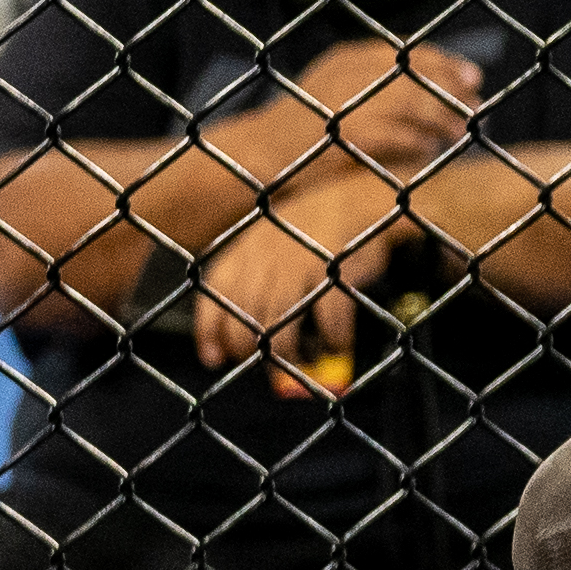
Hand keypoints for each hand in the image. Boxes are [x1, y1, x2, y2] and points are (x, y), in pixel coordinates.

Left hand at [193, 170, 416, 397]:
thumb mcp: (270, 245)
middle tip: (269, 369)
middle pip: (245, 315)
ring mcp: (298, 261)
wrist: (361, 200)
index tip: (215, 360)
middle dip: (253, 350)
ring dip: (288, 352)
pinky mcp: (332, 268)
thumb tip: (226, 332)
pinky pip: (327, 315)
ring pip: (278, 322)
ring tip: (302, 363)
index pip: (215, 294)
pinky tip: (337, 343)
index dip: (210, 330)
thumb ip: (248, 282)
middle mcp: (265, 254)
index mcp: (246, 248)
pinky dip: (333, 337)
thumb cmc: (314, 231)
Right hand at [281, 36, 480, 180]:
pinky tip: (430, 151)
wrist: (255, 157)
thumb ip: (372, 80)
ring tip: (460, 132)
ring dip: (442, 118)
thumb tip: (432, 82)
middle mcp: (347, 75)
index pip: (407, 51)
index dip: (444, 63)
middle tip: (477, 106)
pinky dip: (418, 143)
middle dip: (452, 90)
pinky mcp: (347, 137)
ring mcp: (346, 104)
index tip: (472, 76)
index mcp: (345, 58)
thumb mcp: (332, 88)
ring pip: (412, 104)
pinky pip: (397, 136)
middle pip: (416, 75)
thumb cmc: (301, 129)